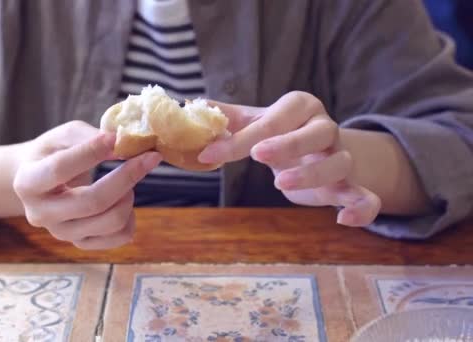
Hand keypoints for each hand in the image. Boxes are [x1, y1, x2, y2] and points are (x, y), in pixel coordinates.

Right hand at [12, 120, 161, 248]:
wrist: (40, 184)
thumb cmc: (52, 154)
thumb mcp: (61, 137)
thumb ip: (87, 136)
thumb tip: (120, 144)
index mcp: (27, 183)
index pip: (60, 169)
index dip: (90, 153)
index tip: (115, 138)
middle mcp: (40, 214)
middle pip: (92, 202)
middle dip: (126, 177)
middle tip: (147, 158)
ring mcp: (62, 233)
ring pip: (110, 221)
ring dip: (128, 195)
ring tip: (126, 180)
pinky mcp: (81, 244)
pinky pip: (119, 237)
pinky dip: (131, 217)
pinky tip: (124, 200)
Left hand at [198, 92, 380, 226]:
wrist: (316, 148)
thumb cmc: (280, 132)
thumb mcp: (255, 121)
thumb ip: (227, 117)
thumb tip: (190, 105)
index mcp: (300, 108)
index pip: (273, 120)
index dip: (241, 138)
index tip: (209, 154)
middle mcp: (326, 129)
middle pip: (318, 133)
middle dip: (289, 144)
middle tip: (258, 156)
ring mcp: (341, 157)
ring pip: (340, 163)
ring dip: (314, 174)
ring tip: (281, 184)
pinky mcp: (350, 186)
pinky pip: (368, 196)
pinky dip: (363, 208)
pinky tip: (342, 220)